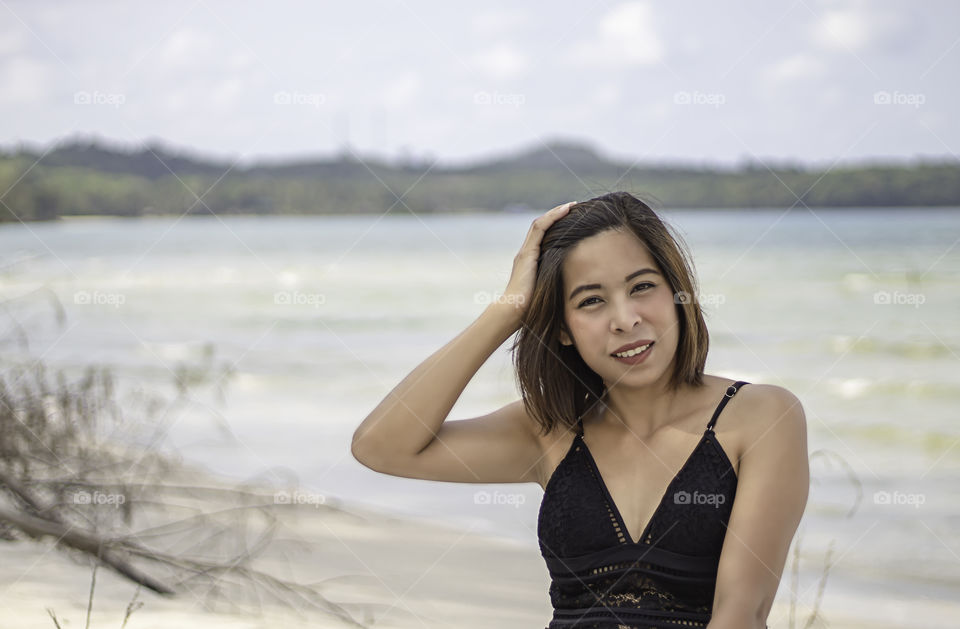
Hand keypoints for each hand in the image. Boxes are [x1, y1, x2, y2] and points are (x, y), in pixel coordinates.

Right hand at [493, 201, 575, 326]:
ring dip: (556, 212)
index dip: (557, 225)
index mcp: (531, 262)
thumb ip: (558, 287)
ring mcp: (526, 252)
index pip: (544, 236)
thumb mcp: (549, 294)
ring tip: (572, 205)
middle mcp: (526, 253)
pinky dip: (553, 217)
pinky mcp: (527, 253)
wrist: (514, 312)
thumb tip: (576, 291)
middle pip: (542, 226)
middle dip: (558, 215)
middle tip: (575, 207)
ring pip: (540, 224)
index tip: (574, 220)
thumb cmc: (532, 309)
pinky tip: (565, 209)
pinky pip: (540, 228)